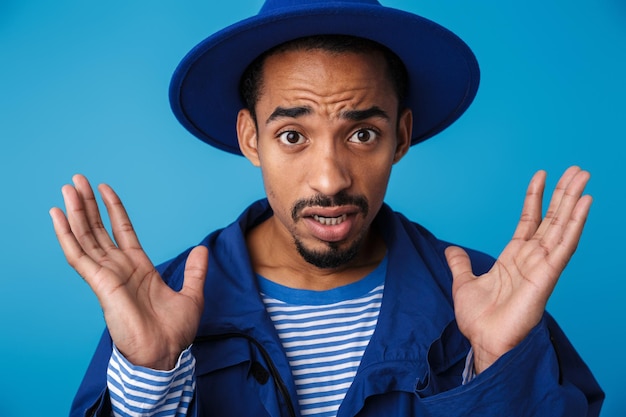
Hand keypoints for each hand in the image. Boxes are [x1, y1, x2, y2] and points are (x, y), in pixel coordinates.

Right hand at [50, 174, 207, 369]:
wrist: (165, 353)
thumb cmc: (175, 331)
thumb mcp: (192, 295)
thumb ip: (194, 271)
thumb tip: (202, 249)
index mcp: (138, 268)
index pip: (122, 231)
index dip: (113, 209)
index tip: (105, 188)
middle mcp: (119, 268)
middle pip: (99, 229)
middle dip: (88, 204)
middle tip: (77, 179)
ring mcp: (107, 274)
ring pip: (86, 237)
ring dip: (75, 212)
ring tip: (67, 188)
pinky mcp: (100, 283)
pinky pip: (78, 255)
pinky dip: (67, 235)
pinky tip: (58, 216)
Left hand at [445, 166, 591, 373]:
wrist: (484, 342)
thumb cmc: (479, 319)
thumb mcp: (463, 283)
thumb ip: (460, 264)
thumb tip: (451, 250)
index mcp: (514, 257)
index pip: (529, 220)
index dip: (536, 197)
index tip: (541, 175)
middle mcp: (531, 258)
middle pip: (552, 218)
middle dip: (563, 193)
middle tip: (578, 170)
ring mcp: (542, 265)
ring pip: (562, 226)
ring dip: (574, 201)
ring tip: (584, 177)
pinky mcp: (548, 275)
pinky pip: (565, 245)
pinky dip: (576, 224)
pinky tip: (585, 204)